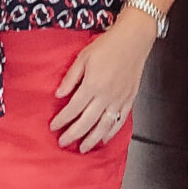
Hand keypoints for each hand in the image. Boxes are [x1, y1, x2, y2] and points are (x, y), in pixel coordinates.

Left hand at [51, 9, 151, 150]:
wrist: (134, 39)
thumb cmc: (108, 45)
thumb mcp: (83, 57)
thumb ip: (71, 78)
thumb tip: (58, 94)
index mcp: (92, 84)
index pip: (73, 108)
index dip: (62, 119)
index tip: (53, 126)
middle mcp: (106, 95)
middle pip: (86, 121)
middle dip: (73, 134)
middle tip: (63, 142)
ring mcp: (119, 99)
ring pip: (103, 126)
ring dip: (91, 139)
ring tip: (82, 149)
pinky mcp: (130, 99)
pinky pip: (120, 120)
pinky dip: (111, 132)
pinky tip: (104, 139)